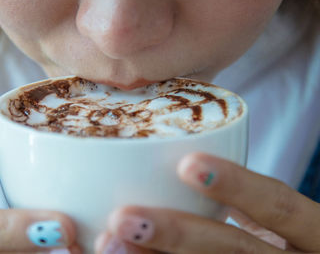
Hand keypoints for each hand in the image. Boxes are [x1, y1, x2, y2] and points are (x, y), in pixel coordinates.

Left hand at [95, 153, 319, 253]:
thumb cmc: (279, 241)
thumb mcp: (272, 218)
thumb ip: (242, 200)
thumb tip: (173, 165)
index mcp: (310, 232)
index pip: (279, 205)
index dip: (237, 186)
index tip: (186, 165)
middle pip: (237, 252)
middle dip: (177, 235)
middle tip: (121, 218)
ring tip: (111, 245)